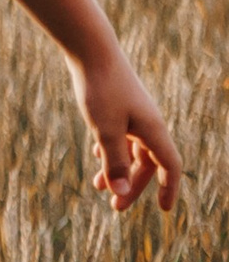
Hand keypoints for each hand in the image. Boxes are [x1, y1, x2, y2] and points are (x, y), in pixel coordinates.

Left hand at [71, 48, 184, 213]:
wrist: (91, 51)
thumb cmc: (100, 89)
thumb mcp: (104, 130)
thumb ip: (114, 161)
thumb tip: (120, 191)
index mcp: (153, 130)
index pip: (169, 166)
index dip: (168, 188)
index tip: (164, 210)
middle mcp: (148, 123)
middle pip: (147, 163)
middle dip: (132, 185)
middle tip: (116, 208)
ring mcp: (133, 113)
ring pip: (130, 149)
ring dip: (117, 169)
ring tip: (99, 186)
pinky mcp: (118, 106)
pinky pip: (121, 135)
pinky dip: (111, 149)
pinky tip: (96, 156)